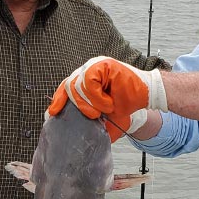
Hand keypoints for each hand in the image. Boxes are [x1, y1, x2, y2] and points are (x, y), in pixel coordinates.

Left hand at [48, 57, 167, 140]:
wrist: (146, 96)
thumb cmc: (126, 104)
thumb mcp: (102, 117)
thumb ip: (87, 120)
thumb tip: (73, 134)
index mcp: (85, 81)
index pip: (65, 89)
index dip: (58, 101)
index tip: (52, 113)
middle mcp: (87, 71)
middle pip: (68, 88)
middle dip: (79, 106)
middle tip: (94, 115)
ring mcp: (94, 66)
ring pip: (77, 86)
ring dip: (91, 103)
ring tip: (106, 108)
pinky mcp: (102, 64)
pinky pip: (89, 82)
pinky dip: (97, 97)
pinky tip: (108, 102)